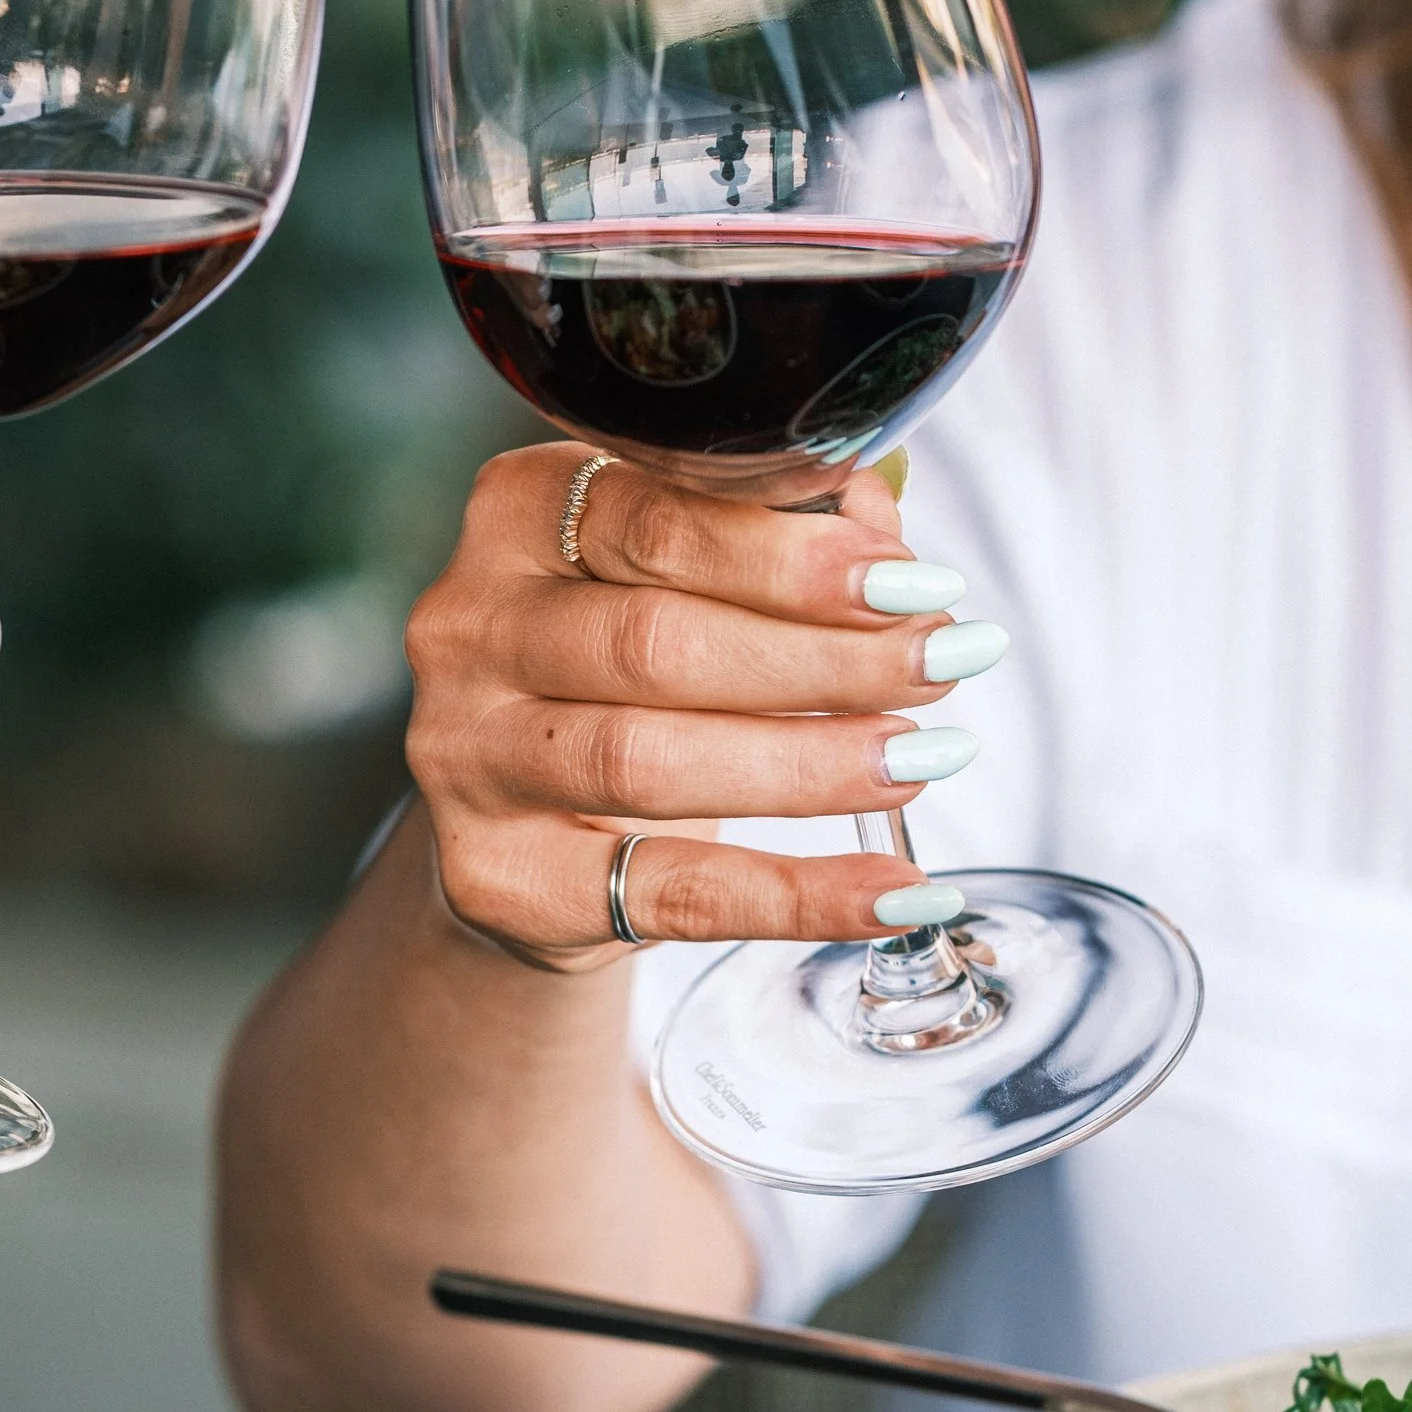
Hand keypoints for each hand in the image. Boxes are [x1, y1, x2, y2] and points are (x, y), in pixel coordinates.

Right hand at [401, 443, 1002, 972]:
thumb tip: (880, 528)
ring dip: (811, 764)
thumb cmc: (634, 664)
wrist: (534, 815)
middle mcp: (470, 626)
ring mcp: (466, 755)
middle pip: (653, 641)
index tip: (912, 582)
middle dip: (821, 657)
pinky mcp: (497, 875)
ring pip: (647, 760)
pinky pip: (667, 890)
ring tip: (926, 757)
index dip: (792, 555)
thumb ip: (781, 529)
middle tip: (945, 664)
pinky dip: (797, 897)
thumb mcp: (691, 573)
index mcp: (518, 514)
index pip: (655, 520)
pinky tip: (899, 890)